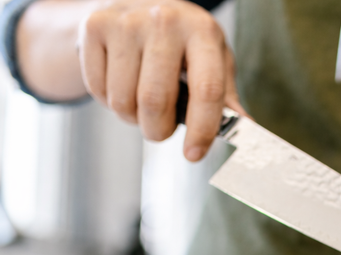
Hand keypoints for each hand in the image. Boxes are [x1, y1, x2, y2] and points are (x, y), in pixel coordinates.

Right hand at [76, 0, 246, 160]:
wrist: (139, 2)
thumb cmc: (184, 42)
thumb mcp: (213, 60)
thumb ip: (225, 96)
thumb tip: (245, 128)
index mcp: (202, 31)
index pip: (206, 90)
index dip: (201, 129)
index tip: (194, 154)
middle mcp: (164, 21)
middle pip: (155, 101)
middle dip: (158, 130)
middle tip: (161, 130)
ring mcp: (126, 22)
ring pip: (123, 101)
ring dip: (132, 118)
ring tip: (142, 104)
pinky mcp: (94, 26)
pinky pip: (98, 90)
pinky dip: (110, 102)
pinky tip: (122, 84)